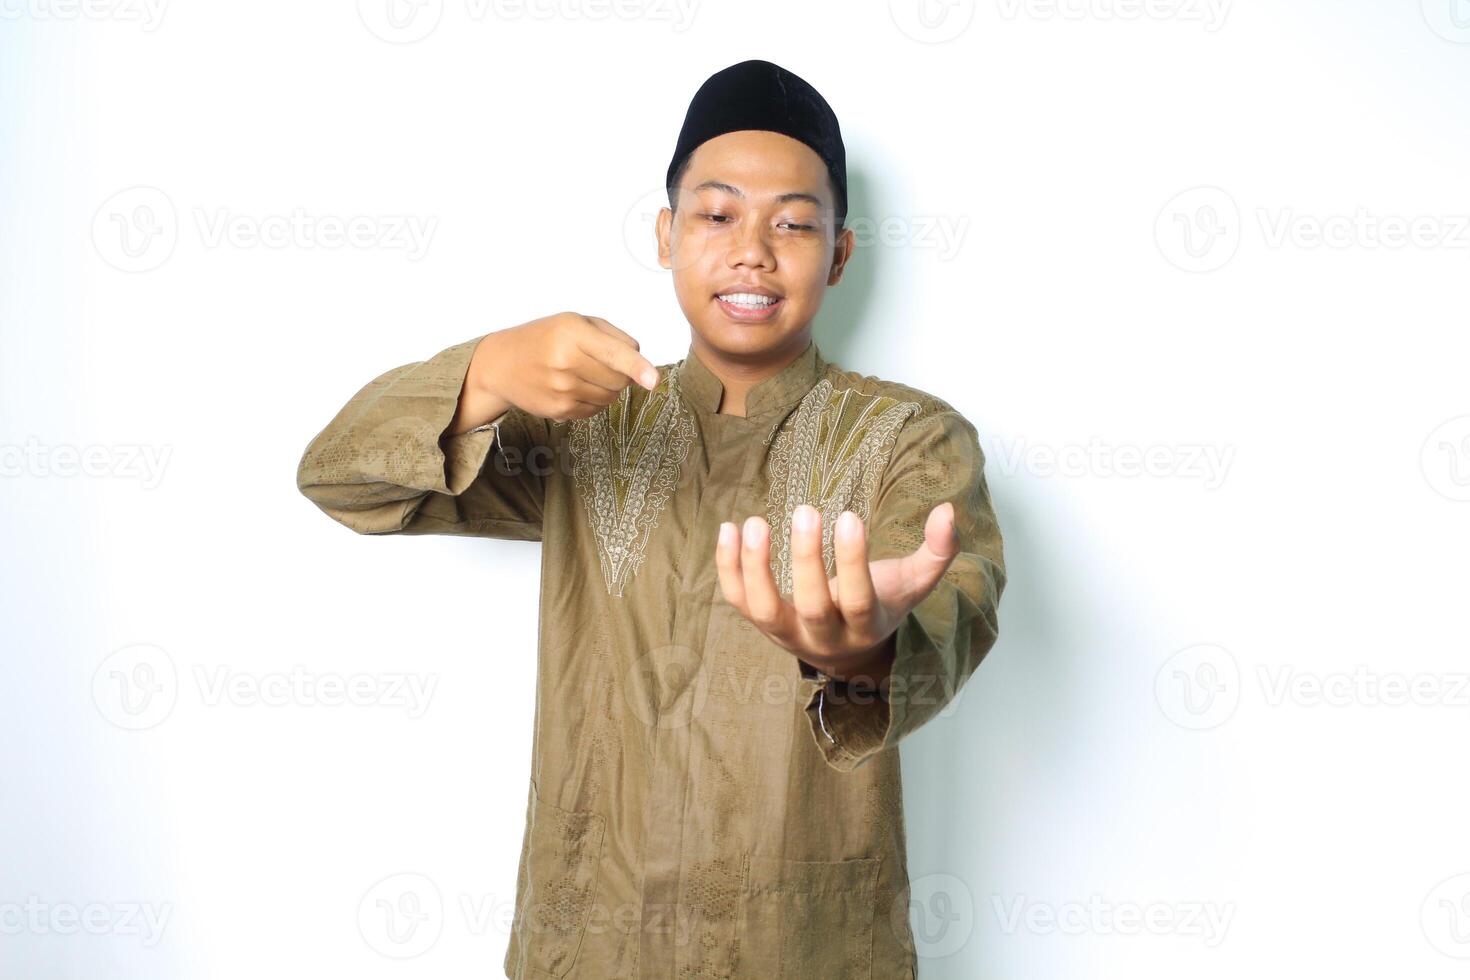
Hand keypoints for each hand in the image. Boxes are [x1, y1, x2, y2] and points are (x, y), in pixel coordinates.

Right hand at [472, 311, 660, 421]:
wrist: (500, 364)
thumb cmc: (543, 338)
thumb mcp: (574, 322)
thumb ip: (612, 336)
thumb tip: (641, 362)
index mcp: (571, 333)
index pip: (614, 353)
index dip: (638, 368)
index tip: (654, 380)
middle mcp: (565, 362)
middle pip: (619, 380)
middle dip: (623, 374)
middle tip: (604, 363)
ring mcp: (561, 390)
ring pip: (610, 397)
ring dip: (609, 388)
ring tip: (585, 374)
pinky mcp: (559, 411)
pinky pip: (595, 410)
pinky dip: (595, 400)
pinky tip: (575, 387)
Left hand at [715, 501, 960, 687]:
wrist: (847, 653)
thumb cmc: (881, 604)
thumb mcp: (912, 584)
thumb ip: (937, 551)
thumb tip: (949, 510)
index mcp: (866, 627)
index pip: (859, 599)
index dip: (852, 561)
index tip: (850, 516)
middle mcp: (824, 637)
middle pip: (812, 605)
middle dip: (806, 559)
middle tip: (806, 509)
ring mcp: (787, 634)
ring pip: (765, 609)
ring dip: (756, 567)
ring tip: (755, 522)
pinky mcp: (761, 624)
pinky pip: (738, 600)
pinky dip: (729, 567)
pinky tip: (728, 528)